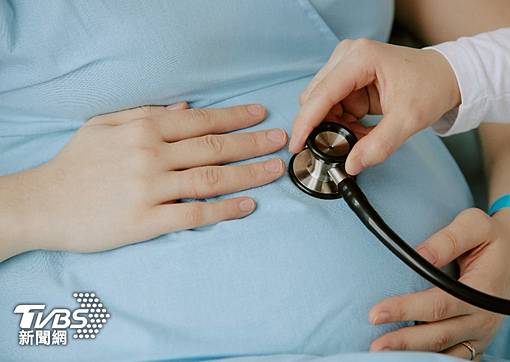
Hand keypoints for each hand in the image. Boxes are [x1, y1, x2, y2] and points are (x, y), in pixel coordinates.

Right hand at [4, 102, 286, 256]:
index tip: (261, 114)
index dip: (235, 117)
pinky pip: (194, 214)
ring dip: (249, 174)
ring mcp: (150, 189)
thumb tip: (186, 107)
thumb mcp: (104, 126)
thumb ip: (145, 114)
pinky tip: (248, 206)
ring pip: (211, 179)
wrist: (42, 204)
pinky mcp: (145, 221)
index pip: (201, 121)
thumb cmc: (75, 164)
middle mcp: (151, 155)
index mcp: (143, 129)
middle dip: (253, 143)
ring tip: (275, 170)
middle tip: (280, 140)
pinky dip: (225, 210)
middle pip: (215, 148)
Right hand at [290, 39, 459, 174]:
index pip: (321, 94)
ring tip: (361, 137)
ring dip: (335, 126)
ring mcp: (346, 65)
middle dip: (324, 127)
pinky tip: (361, 129)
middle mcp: (348, 56)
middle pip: (315, 98)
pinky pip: (333, 106)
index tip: (297, 145)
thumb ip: (379, 145)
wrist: (446, 77)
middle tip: (343, 147)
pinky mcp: (348, 78)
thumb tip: (352, 165)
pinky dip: (342, 123)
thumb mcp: (409, 120)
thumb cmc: (431, 87)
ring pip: (321, 104)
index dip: (306, 122)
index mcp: (360, 58)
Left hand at [367, 208, 509, 359]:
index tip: (376, 312)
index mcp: (483, 290)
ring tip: (384, 354)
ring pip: (444, 352)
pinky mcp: (476, 341)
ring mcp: (482, 333)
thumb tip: (420, 254)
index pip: (438, 305)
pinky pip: (453, 357)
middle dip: (403, 342)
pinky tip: (407, 357)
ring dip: (414, 355)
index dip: (406, 310)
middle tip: (373, 345)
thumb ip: (447, 239)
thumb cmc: (492, 238)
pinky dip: (430, 358)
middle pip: (438, 336)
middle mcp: (484, 317)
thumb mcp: (475, 224)